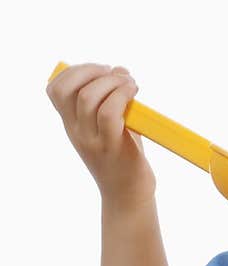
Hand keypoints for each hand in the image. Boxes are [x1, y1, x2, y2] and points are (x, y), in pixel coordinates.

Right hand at [46, 61, 156, 209]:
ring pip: (89, 98)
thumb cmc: (124, 157)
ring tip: (130, 83)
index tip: (100, 70)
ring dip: (112, 81)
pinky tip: (134, 92)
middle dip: (91, 70)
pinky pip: (109, 113)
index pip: (55, 90)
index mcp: (72, 124)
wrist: (128, 196)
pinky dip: (122, 95)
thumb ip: (111, 99)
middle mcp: (77, 131)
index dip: (74, 71)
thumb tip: (119, 70)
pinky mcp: (111, 147)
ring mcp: (92, 140)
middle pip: (67, 89)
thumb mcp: (111, 126)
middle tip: (115, 74)